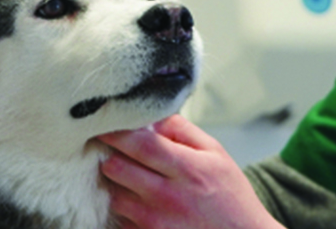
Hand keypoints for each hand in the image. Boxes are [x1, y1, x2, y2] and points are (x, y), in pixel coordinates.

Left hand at [96, 115, 283, 228]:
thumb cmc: (230, 195)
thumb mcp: (216, 154)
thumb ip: (182, 131)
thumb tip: (150, 118)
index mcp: (187, 169)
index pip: (140, 144)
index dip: (117, 133)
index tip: (106, 126)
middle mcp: (169, 196)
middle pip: (116, 169)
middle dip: (113, 158)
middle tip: (118, 155)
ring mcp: (156, 222)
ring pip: (114, 197)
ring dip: (118, 187)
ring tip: (133, 183)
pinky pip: (122, 221)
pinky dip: (126, 211)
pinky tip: (141, 206)